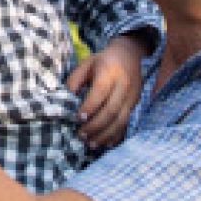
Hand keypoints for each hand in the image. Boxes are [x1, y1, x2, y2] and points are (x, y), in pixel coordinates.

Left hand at [65, 34, 145, 148]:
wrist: (129, 56)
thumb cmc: (102, 61)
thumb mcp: (85, 64)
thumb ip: (74, 81)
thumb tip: (65, 101)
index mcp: (109, 72)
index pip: (100, 92)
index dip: (89, 106)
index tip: (77, 118)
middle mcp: (124, 86)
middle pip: (112, 110)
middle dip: (95, 125)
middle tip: (80, 135)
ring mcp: (132, 97)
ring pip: (121, 120)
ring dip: (105, 135)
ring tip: (90, 144)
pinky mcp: (135, 105)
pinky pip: (127, 124)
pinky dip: (116, 136)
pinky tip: (105, 143)